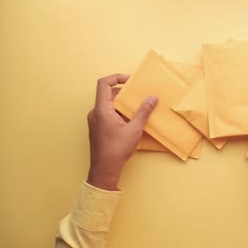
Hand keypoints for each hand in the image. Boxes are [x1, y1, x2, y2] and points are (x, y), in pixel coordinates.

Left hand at [86, 74, 157, 190]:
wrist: (104, 169)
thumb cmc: (117, 150)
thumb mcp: (134, 129)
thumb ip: (144, 112)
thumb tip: (152, 98)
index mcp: (101, 109)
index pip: (104, 83)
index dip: (116, 77)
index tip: (130, 81)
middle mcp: (95, 112)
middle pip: (107, 94)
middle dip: (124, 93)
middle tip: (137, 96)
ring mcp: (95, 121)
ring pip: (108, 105)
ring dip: (122, 105)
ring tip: (136, 110)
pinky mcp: (97, 128)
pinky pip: (107, 114)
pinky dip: (118, 113)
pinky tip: (130, 122)